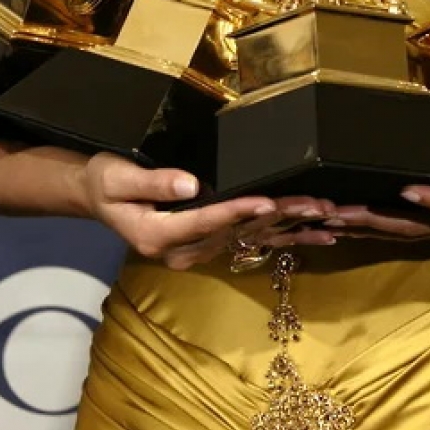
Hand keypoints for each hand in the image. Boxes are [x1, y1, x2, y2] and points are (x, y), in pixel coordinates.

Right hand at [79, 153, 338, 269]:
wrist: (99, 197)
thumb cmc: (105, 183)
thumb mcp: (117, 178)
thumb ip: (153, 182)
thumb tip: (190, 183)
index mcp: (160, 235)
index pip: (206, 221)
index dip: (238, 211)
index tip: (267, 201)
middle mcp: (183, 250)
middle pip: (239, 232)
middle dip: (281, 218)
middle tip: (319, 207)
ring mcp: (198, 250)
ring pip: (251, 238)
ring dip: (292, 228)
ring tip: (330, 218)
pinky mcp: (209, 243)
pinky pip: (251, 242)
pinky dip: (287, 237)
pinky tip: (318, 234)